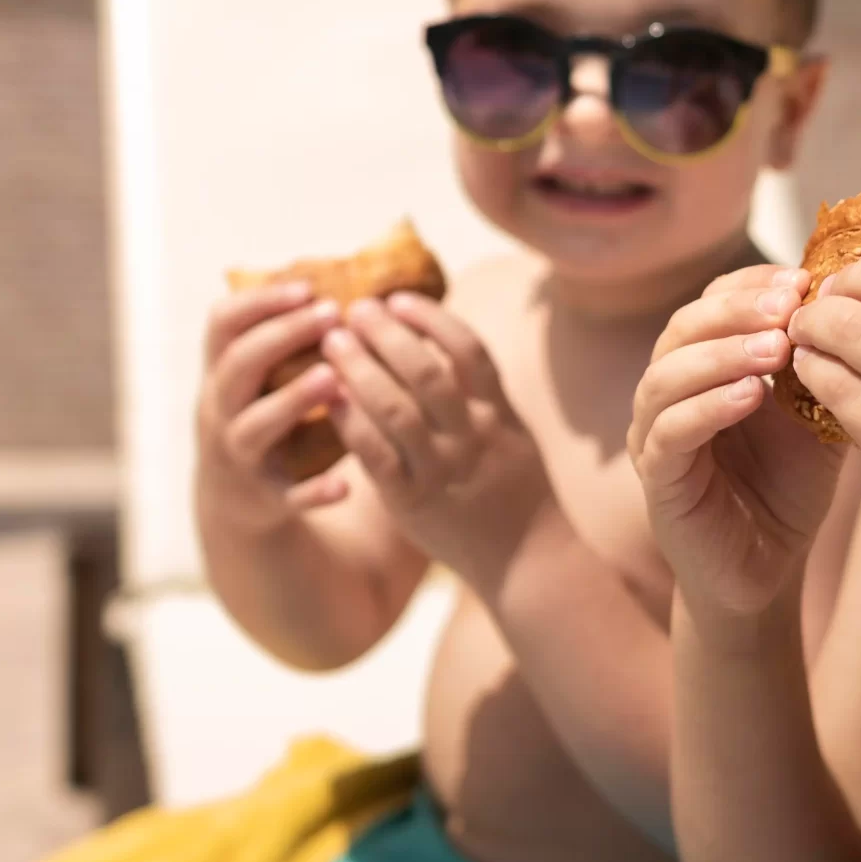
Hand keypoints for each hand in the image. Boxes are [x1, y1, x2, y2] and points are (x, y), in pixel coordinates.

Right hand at [195, 278, 351, 531]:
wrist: (235, 500)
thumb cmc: (262, 415)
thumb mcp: (259, 376)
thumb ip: (284, 336)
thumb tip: (341, 273)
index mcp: (221, 372)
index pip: (222, 323)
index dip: (259, 301)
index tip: (306, 287)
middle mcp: (220, 409)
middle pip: (238, 365)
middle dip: (281, 336)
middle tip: (332, 314)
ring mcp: (238, 454)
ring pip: (254, 426)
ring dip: (292, 401)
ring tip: (333, 378)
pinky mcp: (264, 497)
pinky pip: (287, 495)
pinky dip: (314, 492)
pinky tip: (346, 486)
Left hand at [318, 293, 544, 586]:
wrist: (530, 563)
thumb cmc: (517, 494)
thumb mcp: (514, 435)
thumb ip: (483, 395)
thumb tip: (444, 344)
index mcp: (500, 415)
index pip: (469, 352)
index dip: (432, 319)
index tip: (398, 298)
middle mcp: (474, 438)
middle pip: (427, 373)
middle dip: (387, 335)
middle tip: (354, 309)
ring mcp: (444, 472)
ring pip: (397, 410)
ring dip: (361, 370)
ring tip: (333, 342)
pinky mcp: (414, 504)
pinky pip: (377, 457)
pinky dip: (352, 423)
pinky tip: (330, 399)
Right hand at [629, 264, 846, 627]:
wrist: (767, 568)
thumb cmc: (789, 487)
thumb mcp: (817, 415)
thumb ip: (826, 366)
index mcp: (706, 363)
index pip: (714, 301)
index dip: (753, 283)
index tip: (804, 277)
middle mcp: (670, 389)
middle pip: (684, 326)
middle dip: (737, 310)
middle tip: (789, 305)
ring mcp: (655, 434)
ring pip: (667, 375)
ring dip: (722, 354)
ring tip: (776, 349)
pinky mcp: (657, 480)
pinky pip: (670, 432)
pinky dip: (708, 407)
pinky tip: (751, 397)